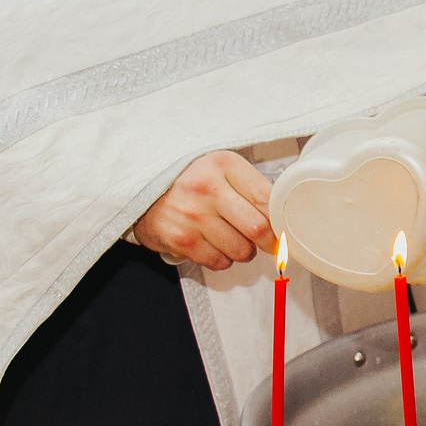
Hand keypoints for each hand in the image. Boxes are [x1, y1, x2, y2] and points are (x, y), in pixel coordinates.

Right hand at [132, 150, 273, 269]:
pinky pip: (219, 261)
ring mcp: (193, 214)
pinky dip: (222, 259)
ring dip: (243, 251)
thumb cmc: (189, 179)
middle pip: (258, 228)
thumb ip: (250, 188)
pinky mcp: (181, 238)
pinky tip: (214, 245)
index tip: (284, 228)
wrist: (141, 188)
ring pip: (241, 250)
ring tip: (233, 239)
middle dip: (267, 241)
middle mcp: (208, 187)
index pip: (267, 198)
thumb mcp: (220, 169)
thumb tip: (282, 218)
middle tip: (265, 241)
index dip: (281, 219)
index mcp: (224, 164)